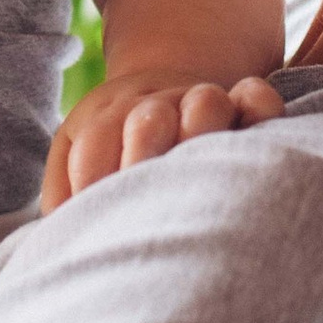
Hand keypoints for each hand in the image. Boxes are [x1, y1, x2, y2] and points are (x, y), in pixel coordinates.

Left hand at [41, 69, 284, 205]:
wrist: (158, 85)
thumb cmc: (112, 141)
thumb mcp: (74, 154)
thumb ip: (63, 192)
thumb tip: (61, 237)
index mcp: (109, 118)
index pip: (96, 143)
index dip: (94, 179)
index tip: (96, 213)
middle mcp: (156, 107)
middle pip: (149, 120)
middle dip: (143, 154)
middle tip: (143, 195)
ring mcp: (201, 102)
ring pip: (206, 102)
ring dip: (201, 129)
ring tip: (199, 171)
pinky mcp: (243, 104)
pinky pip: (258, 97)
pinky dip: (260, 109)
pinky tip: (258, 135)